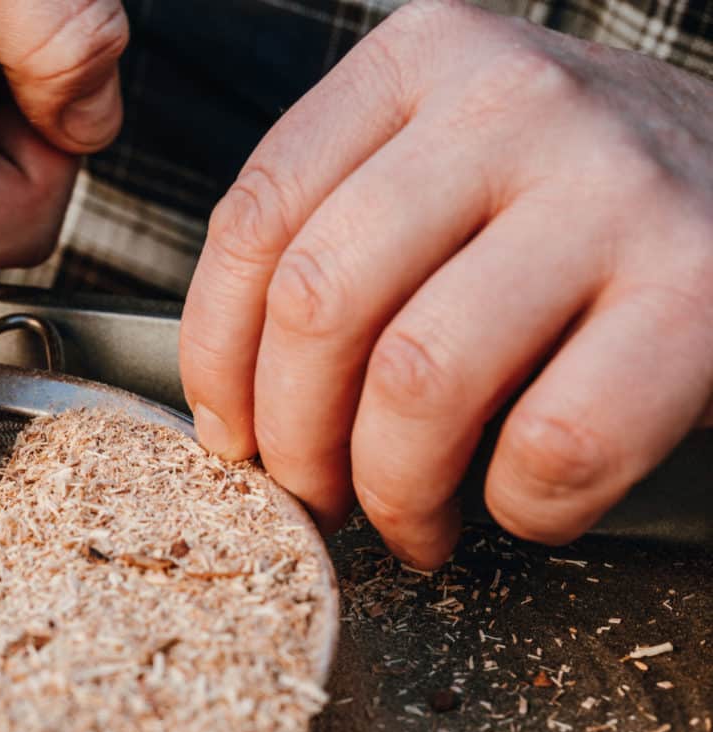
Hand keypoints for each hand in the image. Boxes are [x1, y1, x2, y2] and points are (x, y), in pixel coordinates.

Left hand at [180, 0, 712, 567]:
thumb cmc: (567, 204)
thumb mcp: (444, 165)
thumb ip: (336, 235)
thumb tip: (233, 405)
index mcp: (419, 61)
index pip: (256, 218)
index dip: (217, 355)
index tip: (230, 433)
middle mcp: (510, 103)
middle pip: (321, 302)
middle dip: (294, 440)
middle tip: (314, 494)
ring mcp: (612, 189)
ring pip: (420, 380)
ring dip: (394, 489)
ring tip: (409, 519)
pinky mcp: (702, 290)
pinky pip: (554, 444)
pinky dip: (519, 509)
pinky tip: (520, 502)